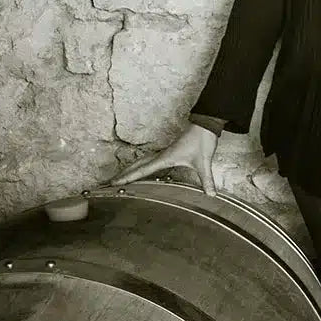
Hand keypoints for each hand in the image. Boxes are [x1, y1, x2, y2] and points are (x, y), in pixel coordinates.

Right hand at [108, 125, 242, 196]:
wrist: (205, 125)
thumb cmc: (202, 141)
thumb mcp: (204, 162)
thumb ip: (206, 180)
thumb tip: (211, 195)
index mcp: (165, 158)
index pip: (143, 170)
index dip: (128, 177)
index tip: (114, 183)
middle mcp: (161, 155)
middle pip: (137, 165)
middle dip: (123, 174)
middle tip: (110, 183)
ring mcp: (164, 153)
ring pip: (142, 162)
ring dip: (131, 169)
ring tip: (120, 177)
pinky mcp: (169, 152)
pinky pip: (149, 160)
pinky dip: (141, 166)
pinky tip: (142, 170)